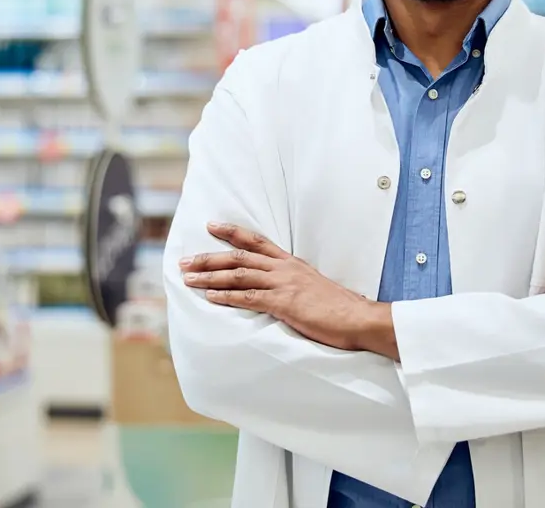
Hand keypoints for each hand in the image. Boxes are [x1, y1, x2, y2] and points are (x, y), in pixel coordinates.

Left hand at [180, 223, 376, 351]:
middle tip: (186, 260)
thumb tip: (282, 289)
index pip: (257, 241)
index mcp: (292, 263)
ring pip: (239, 275)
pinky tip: (210, 297)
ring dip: (210, 276)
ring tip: (189, 278)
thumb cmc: (339, 308)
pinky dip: (227, 296)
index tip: (212, 225)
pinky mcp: (284, 303)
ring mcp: (284, 284)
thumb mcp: (314, 287)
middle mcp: (284, 269)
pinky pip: (249, 298)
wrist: (358, 318)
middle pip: (239, 257)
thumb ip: (295, 284)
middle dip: (210, 257)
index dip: (232, 232)